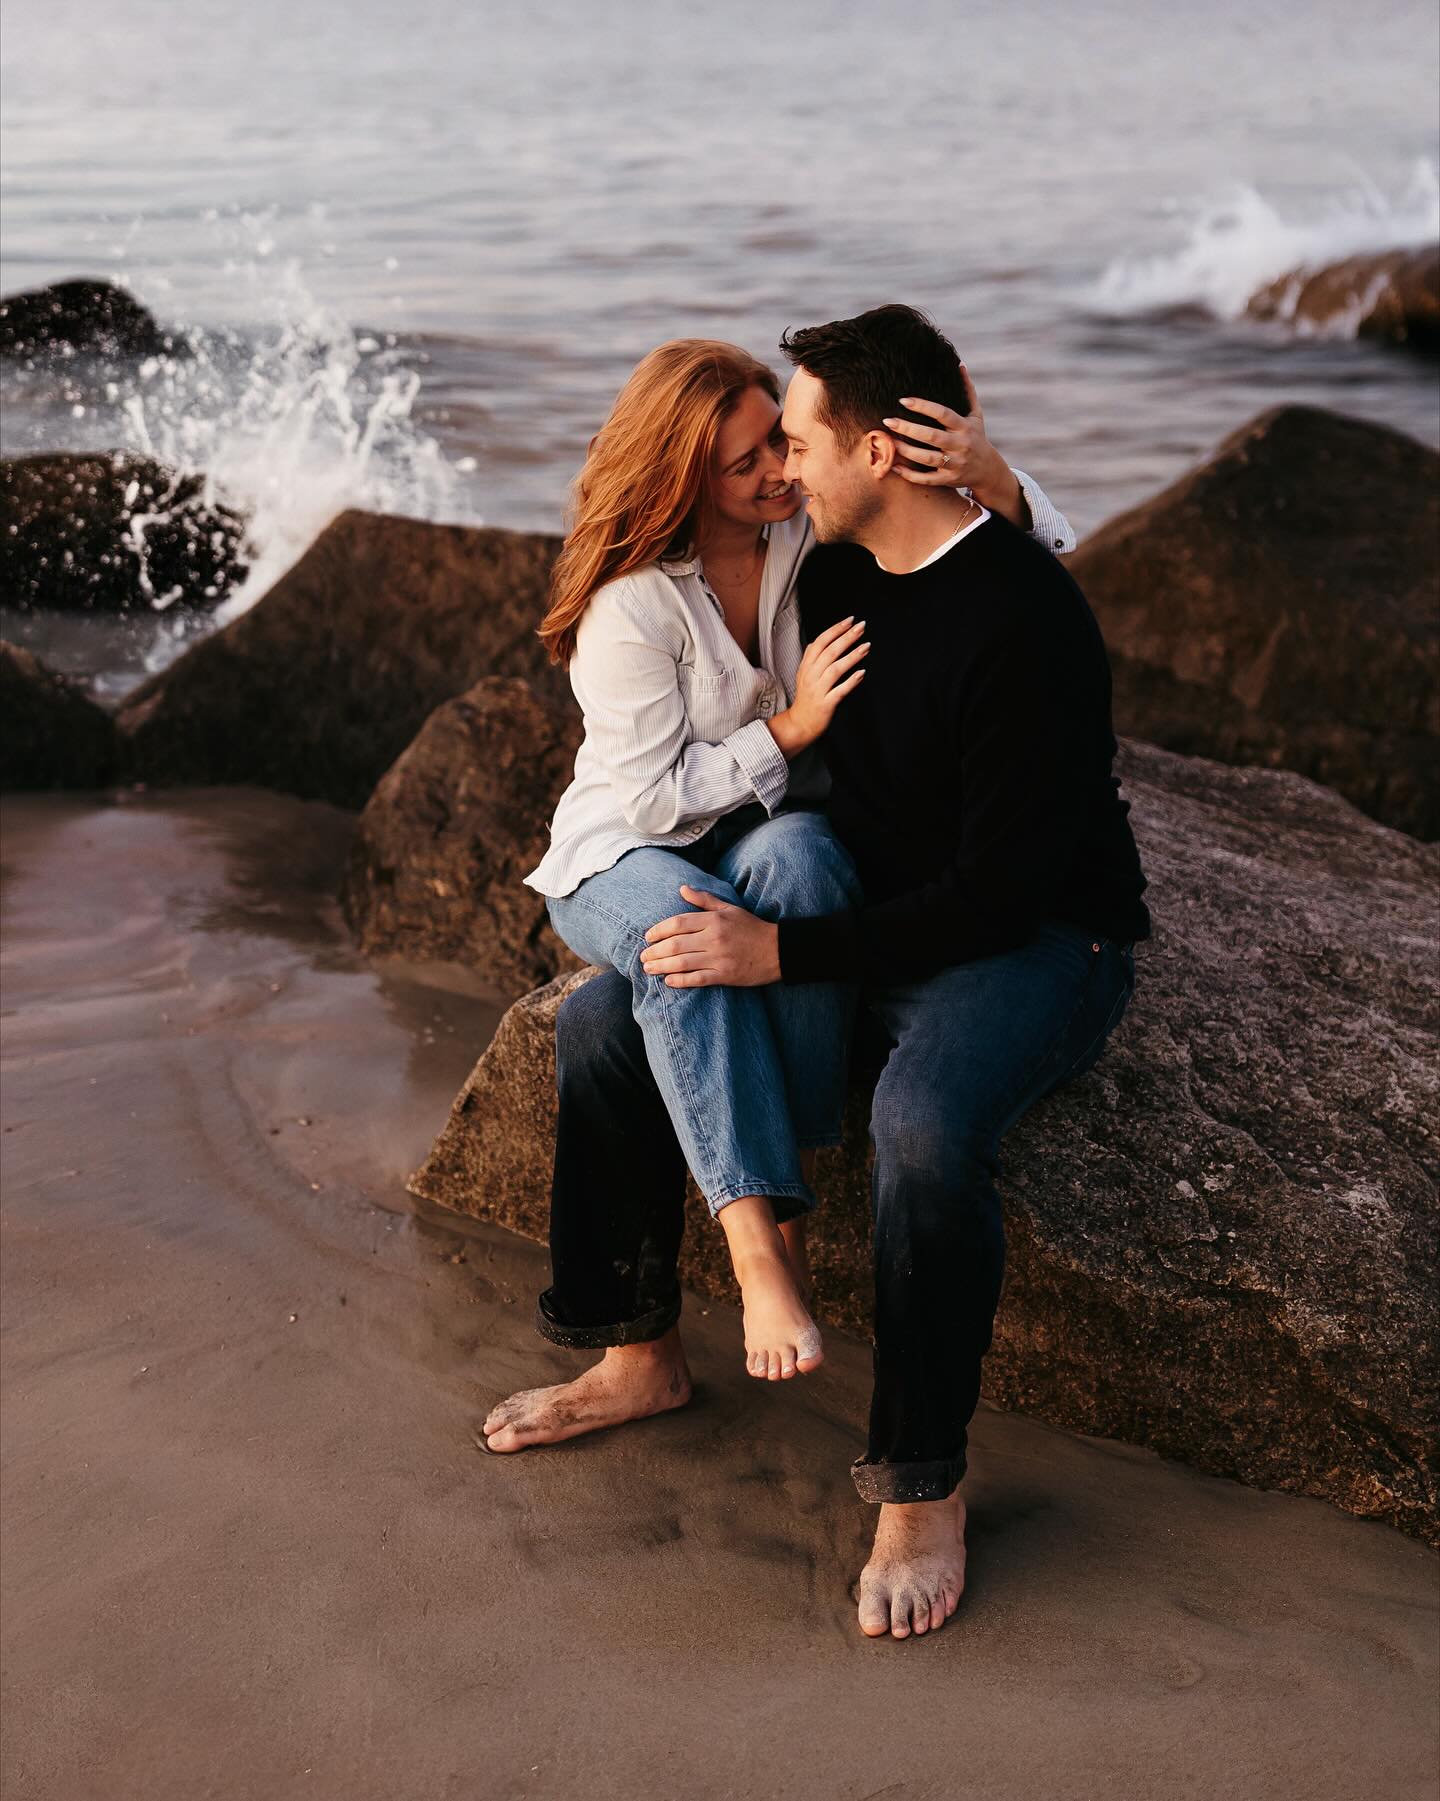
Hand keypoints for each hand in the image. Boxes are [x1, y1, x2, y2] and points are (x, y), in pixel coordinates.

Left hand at [640, 886, 779, 987]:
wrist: (778, 950)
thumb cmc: (752, 928)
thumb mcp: (729, 908)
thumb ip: (704, 899)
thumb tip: (682, 888)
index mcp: (714, 920)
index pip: (678, 923)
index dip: (659, 930)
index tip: (648, 936)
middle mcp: (714, 938)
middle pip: (676, 944)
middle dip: (655, 951)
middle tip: (643, 956)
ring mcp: (719, 958)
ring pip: (682, 962)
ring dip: (662, 966)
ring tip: (649, 969)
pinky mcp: (725, 975)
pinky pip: (697, 979)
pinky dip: (681, 981)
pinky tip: (668, 981)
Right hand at [768, 616, 868, 756]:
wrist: (799, 723)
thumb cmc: (806, 697)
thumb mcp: (803, 674)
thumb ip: (810, 657)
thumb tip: (818, 640)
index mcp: (806, 666)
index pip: (820, 642)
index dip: (835, 630)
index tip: (850, 620)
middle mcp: (810, 676)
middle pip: (829, 652)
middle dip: (846, 638)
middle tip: (861, 627)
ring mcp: (817, 690)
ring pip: (835, 669)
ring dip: (851, 657)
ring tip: (866, 647)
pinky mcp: (825, 704)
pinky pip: (839, 691)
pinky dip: (851, 681)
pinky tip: (862, 673)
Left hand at [882, 364, 1029, 527]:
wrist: (987, 470)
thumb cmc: (976, 437)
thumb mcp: (976, 414)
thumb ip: (967, 391)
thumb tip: (959, 365)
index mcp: (965, 427)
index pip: (943, 414)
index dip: (923, 406)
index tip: (903, 400)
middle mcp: (960, 445)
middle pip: (932, 436)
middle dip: (908, 429)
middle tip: (888, 421)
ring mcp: (954, 464)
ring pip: (927, 459)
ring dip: (906, 451)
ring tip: (889, 442)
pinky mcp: (948, 480)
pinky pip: (927, 479)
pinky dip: (910, 475)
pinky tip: (895, 467)